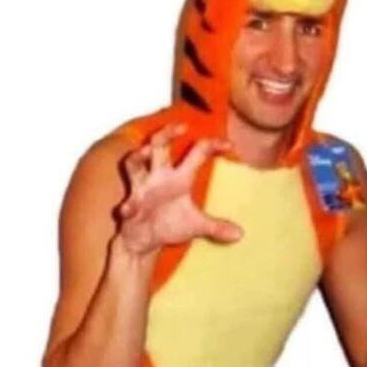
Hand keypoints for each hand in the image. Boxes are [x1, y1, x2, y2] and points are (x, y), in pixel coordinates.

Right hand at [117, 124, 242, 255]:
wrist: (145, 240)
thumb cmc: (169, 224)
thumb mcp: (196, 225)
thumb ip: (216, 226)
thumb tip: (240, 234)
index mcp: (180, 177)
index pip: (198, 152)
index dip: (213, 145)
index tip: (229, 145)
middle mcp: (160, 177)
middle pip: (159, 146)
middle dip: (167, 133)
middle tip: (180, 126)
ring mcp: (142, 189)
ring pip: (134, 165)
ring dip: (137, 158)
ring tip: (144, 152)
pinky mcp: (130, 207)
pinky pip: (127, 203)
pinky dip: (127, 206)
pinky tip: (127, 209)